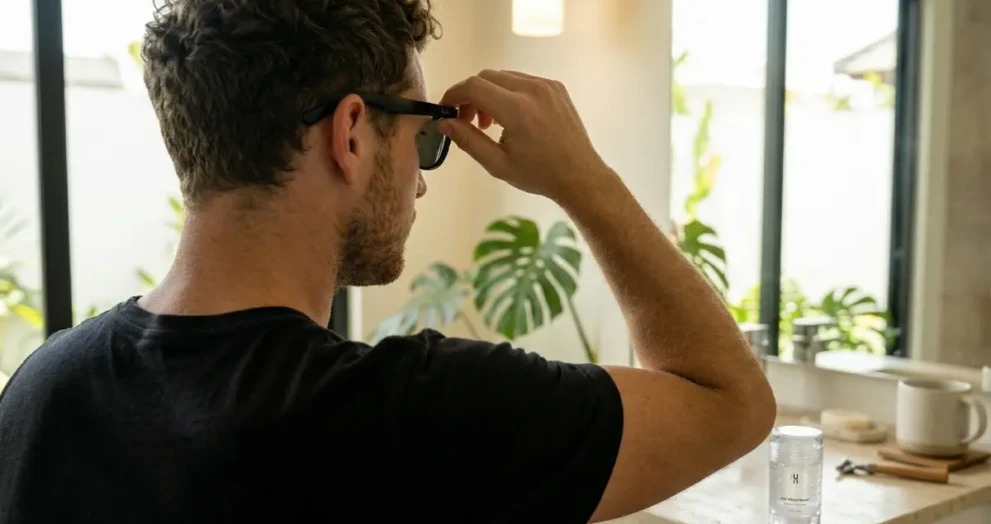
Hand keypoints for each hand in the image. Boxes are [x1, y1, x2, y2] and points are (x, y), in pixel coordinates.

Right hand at [437, 70, 608, 201]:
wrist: (580, 176)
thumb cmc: (538, 175)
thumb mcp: (497, 164)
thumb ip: (467, 140)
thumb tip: (443, 123)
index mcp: (517, 110)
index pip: (473, 87)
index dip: (453, 95)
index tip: (446, 110)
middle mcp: (532, 90)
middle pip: (486, 77)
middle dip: (470, 96)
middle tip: (469, 122)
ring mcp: (547, 85)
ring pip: (504, 76)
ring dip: (489, 94)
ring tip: (491, 124)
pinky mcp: (556, 87)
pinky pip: (522, 80)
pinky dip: (508, 93)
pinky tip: (512, 118)